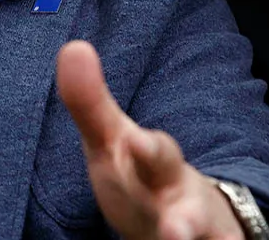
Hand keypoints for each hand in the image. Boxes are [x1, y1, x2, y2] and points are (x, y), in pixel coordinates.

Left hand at [56, 41, 245, 239]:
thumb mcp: (112, 143)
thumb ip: (91, 103)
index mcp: (157, 169)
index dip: (147, 150)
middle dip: (181, 224)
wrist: (189, 222)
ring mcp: (195, 236)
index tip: (135, 143)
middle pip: (187, 215)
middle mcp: (182, 205)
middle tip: (174, 232)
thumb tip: (73, 46)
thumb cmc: (139, 180)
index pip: (155, 156)